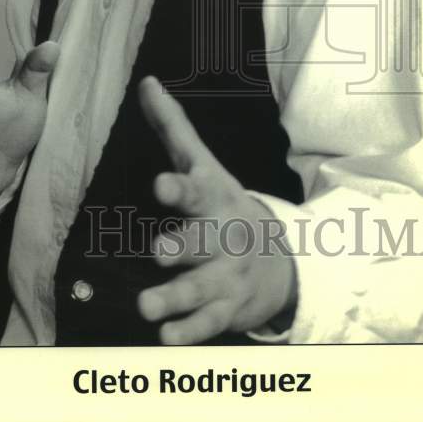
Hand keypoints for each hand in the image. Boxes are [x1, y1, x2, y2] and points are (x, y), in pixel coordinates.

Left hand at [137, 76, 296, 343]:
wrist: (277, 256)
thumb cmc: (222, 202)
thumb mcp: (202, 164)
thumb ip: (172, 126)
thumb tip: (147, 82)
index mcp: (212, 198)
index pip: (194, 190)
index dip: (178, 188)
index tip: (160, 186)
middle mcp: (221, 236)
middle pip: (201, 242)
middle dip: (181, 247)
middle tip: (158, 252)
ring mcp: (226, 275)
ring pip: (200, 288)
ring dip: (174, 298)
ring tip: (145, 308)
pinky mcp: (226, 308)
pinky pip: (208, 324)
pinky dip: (188, 333)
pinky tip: (167, 339)